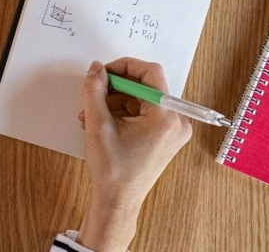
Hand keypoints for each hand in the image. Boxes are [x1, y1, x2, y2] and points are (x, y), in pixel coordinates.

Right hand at [76, 59, 192, 251]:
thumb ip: (94, 91)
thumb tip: (95, 69)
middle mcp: (176, 121)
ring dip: (115, 101)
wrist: (118, 201)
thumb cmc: (112, 170)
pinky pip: (144, 111)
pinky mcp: (165, 136)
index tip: (104, 73)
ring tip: (92, 115)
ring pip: (142, 99)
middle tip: (93, 95)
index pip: (150, 73)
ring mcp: (172, 130)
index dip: (124, 66)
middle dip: (115, 88)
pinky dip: (123, 112)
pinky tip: (103, 123)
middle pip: (146, 86)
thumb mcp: (98, 125)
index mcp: (165, 118)